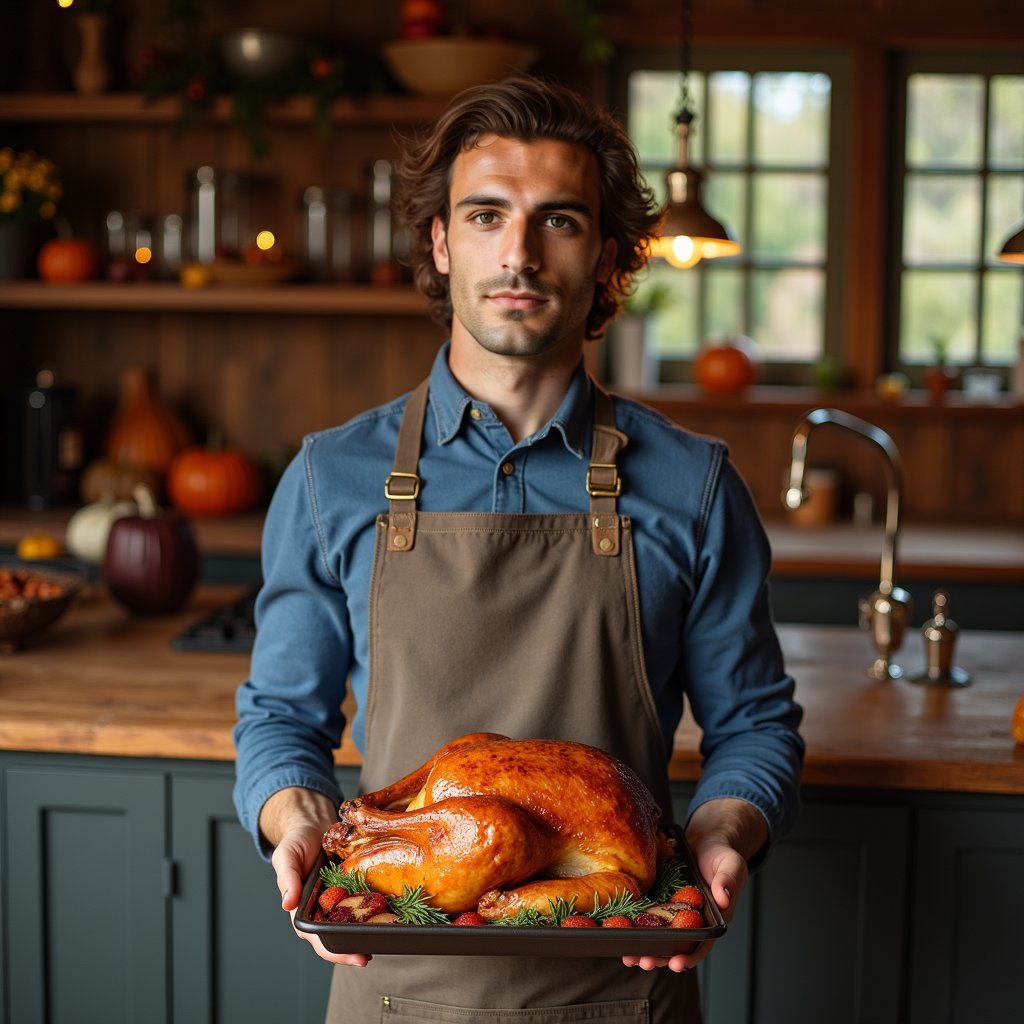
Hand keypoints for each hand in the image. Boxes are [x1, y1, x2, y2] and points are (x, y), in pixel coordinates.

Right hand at [261, 786, 371, 966]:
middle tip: (370, 955)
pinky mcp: (355, 886)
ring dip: (369, 931)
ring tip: (386, 938)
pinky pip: (366, 899)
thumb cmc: (297, 842)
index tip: (354, 956)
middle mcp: (324, 909)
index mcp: (305, 909)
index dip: (335, 950)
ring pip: (355, 921)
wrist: (314, 824)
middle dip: (354, 949)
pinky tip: (392, 912)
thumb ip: (287, 878)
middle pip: (339, 935)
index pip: (319, 937)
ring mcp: (341, 898)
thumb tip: (288, 903)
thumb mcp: (287, 856)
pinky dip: (377, 908)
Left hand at [622, 797, 765, 972]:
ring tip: (629, 957)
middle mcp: (690, 920)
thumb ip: (728, 882)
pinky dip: (635, 925)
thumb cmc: (721, 856)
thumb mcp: (731, 865)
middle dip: (659, 957)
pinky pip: (646, 915)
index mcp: (710, 919)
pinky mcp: (659, 900)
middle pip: (675, 946)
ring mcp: (672, 911)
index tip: (676, 963)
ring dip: (644, 948)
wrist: (704, 841)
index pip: (701, 944)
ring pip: (658, 935)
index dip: (689, 956)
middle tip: (644, 962)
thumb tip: (724, 899)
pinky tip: (621, 929)